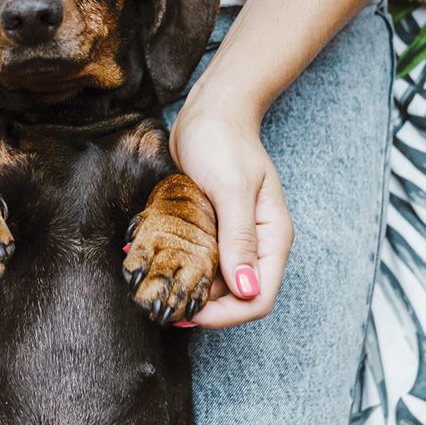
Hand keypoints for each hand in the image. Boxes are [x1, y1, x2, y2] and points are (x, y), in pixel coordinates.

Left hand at [167, 95, 292, 328]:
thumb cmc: (224, 141)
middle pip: (235, 297)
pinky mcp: (211, 230)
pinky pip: (198, 260)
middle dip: (203, 305)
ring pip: (214, 282)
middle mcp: (255, 244)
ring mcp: (232, 238)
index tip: (190, 310)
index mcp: (272, 238)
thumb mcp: (231, 188)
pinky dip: (179, 265)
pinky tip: (153, 261)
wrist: (210, 111)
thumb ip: (238, 239)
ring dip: (187, 286)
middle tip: (164, 301)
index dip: (227, 314)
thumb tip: (246, 290)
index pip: (258, 297)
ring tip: (154, 283)